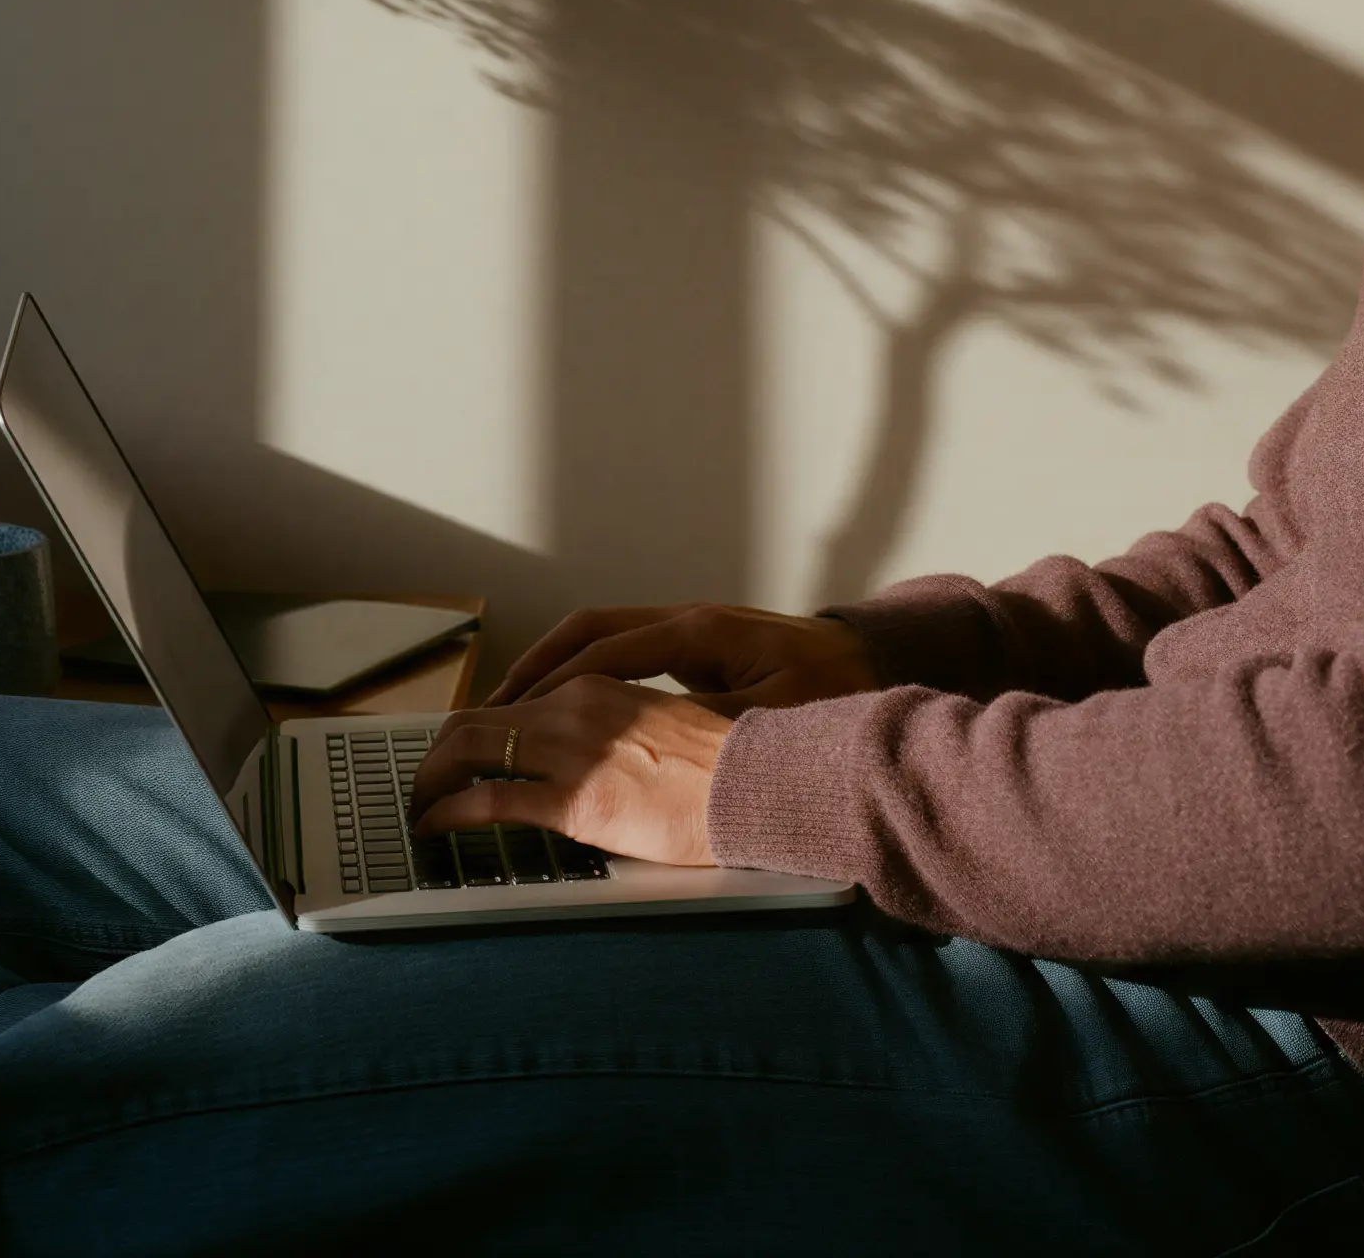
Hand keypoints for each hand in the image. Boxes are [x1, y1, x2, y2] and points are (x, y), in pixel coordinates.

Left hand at [407, 677, 731, 865]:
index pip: (516, 702)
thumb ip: (616, 739)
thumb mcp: (660, 733)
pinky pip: (487, 802)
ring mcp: (572, 751)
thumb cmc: (725, 769)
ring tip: (420, 807)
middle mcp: (575, 708)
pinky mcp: (575, 800)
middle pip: (477, 720)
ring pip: (468, 751)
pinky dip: (447, 813)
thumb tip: (592, 767)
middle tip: (425, 782)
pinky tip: (435, 828)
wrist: (758, 783)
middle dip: (438, 752)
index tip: (462, 754)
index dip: (477, 730)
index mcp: (598, 688)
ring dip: (431, 780)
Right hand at [486, 602, 880, 714]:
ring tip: (513, 712)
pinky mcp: (700, 652)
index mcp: (700, 632)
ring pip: (604, 639)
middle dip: (536, 667)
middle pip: (590, 631)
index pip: (605, 648)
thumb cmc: (832, 690)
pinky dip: (588, 676)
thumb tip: (652, 742)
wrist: (874, 664)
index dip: (553, 680)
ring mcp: (692, 633)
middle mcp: (687, 622)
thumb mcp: (774, 717)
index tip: (511, 712)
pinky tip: (569, 712)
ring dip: (555, 670)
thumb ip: (712, 726)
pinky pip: (627, 655)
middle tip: (489, 711)